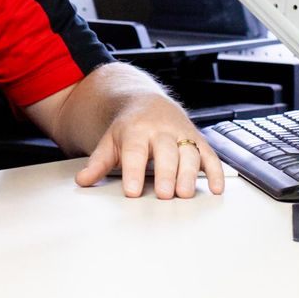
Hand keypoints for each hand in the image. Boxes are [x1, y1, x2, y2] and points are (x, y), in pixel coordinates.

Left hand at [74, 94, 224, 199]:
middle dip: (166, 173)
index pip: (135, 151)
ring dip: (190, 174)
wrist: (148, 103)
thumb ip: (98, 163)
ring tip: (186, 194)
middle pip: (166, 152)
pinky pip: (210, 155)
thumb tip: (82, 180)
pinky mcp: (197, 141)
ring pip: (190, 153)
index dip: (134, 171)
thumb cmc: (129, 128)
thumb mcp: (110, 141)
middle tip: (164, 194)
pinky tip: (216, 188)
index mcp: (137, 130)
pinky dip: (215, 171)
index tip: (132, 192)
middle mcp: (162, 130)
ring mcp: (182, 134)